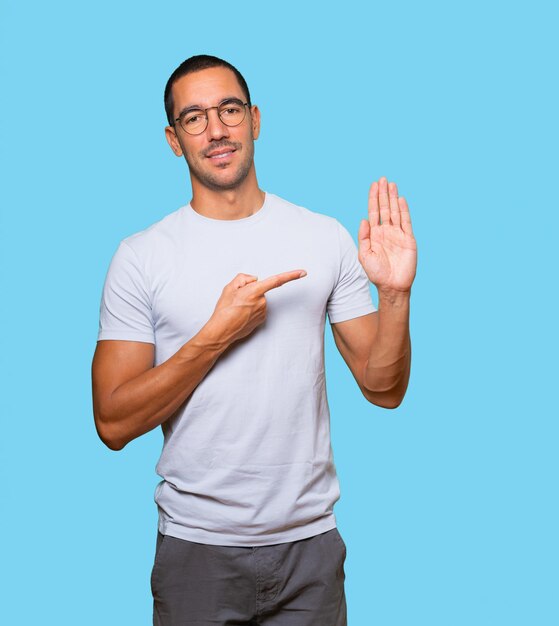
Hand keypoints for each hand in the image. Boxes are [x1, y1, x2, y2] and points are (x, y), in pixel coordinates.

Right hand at [209, 270, 306, 343]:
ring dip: (250, 302)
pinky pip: (258, 309)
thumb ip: (244, 278)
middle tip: (237, 299)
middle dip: (251, 291)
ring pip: (259, 300)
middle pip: (260, 290)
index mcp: (254, 291)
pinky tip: (242, 314)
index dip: (291, 276)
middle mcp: (262, 302)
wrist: (222, 330)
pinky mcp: (262, 320)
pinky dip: (251, 310)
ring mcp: (263, 312)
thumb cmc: (224, 310)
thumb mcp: (229, 287)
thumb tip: (255, 279)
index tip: (303, 273)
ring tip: (238, 308)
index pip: (276, 280)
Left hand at [358, 176, 416, 294]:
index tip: (373, 185)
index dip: (373, 198)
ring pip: (395, 212)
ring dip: (393, 198)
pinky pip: (406, 222)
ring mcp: (398, 234)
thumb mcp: (364, 255)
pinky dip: (403, 210)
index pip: (373, 212)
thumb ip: (363, 237)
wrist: (391, 285)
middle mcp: (386, 231)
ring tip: (392, 184)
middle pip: (384, 208)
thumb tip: (363, 219)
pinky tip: (400, 200)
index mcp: (375, 234)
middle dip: (383, 193)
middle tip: (383, 179)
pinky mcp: (408, 239)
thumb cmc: (376, 273)